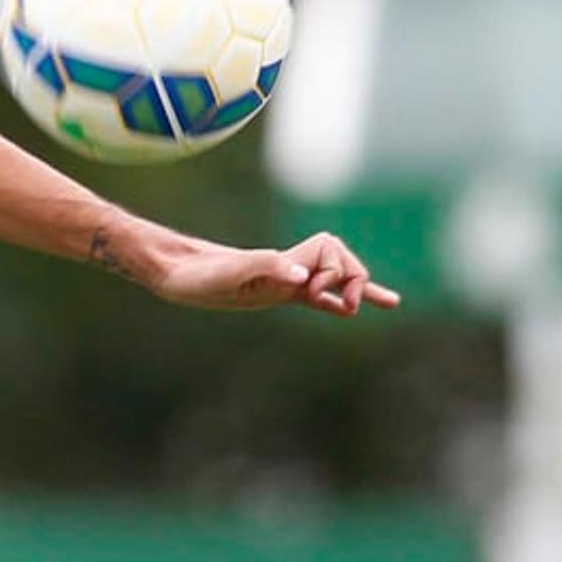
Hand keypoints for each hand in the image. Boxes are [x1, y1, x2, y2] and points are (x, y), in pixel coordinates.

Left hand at [152, 231, 401, 317]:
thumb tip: (301, 276)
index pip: (329, 251)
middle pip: (340, 260)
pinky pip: (314, 299)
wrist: (173, 273)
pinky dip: (335, 301)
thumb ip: (265, 266)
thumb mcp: (228, 273)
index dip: (334, 269)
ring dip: (360, 286)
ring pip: (334, 279)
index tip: (312, 291)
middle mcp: (288, 267)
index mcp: (283, 261)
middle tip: (347, 305)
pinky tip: (350, 310)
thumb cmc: (196, 274)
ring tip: (388, 301)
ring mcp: (283, 281)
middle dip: (354, 277)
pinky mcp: (273, 294)